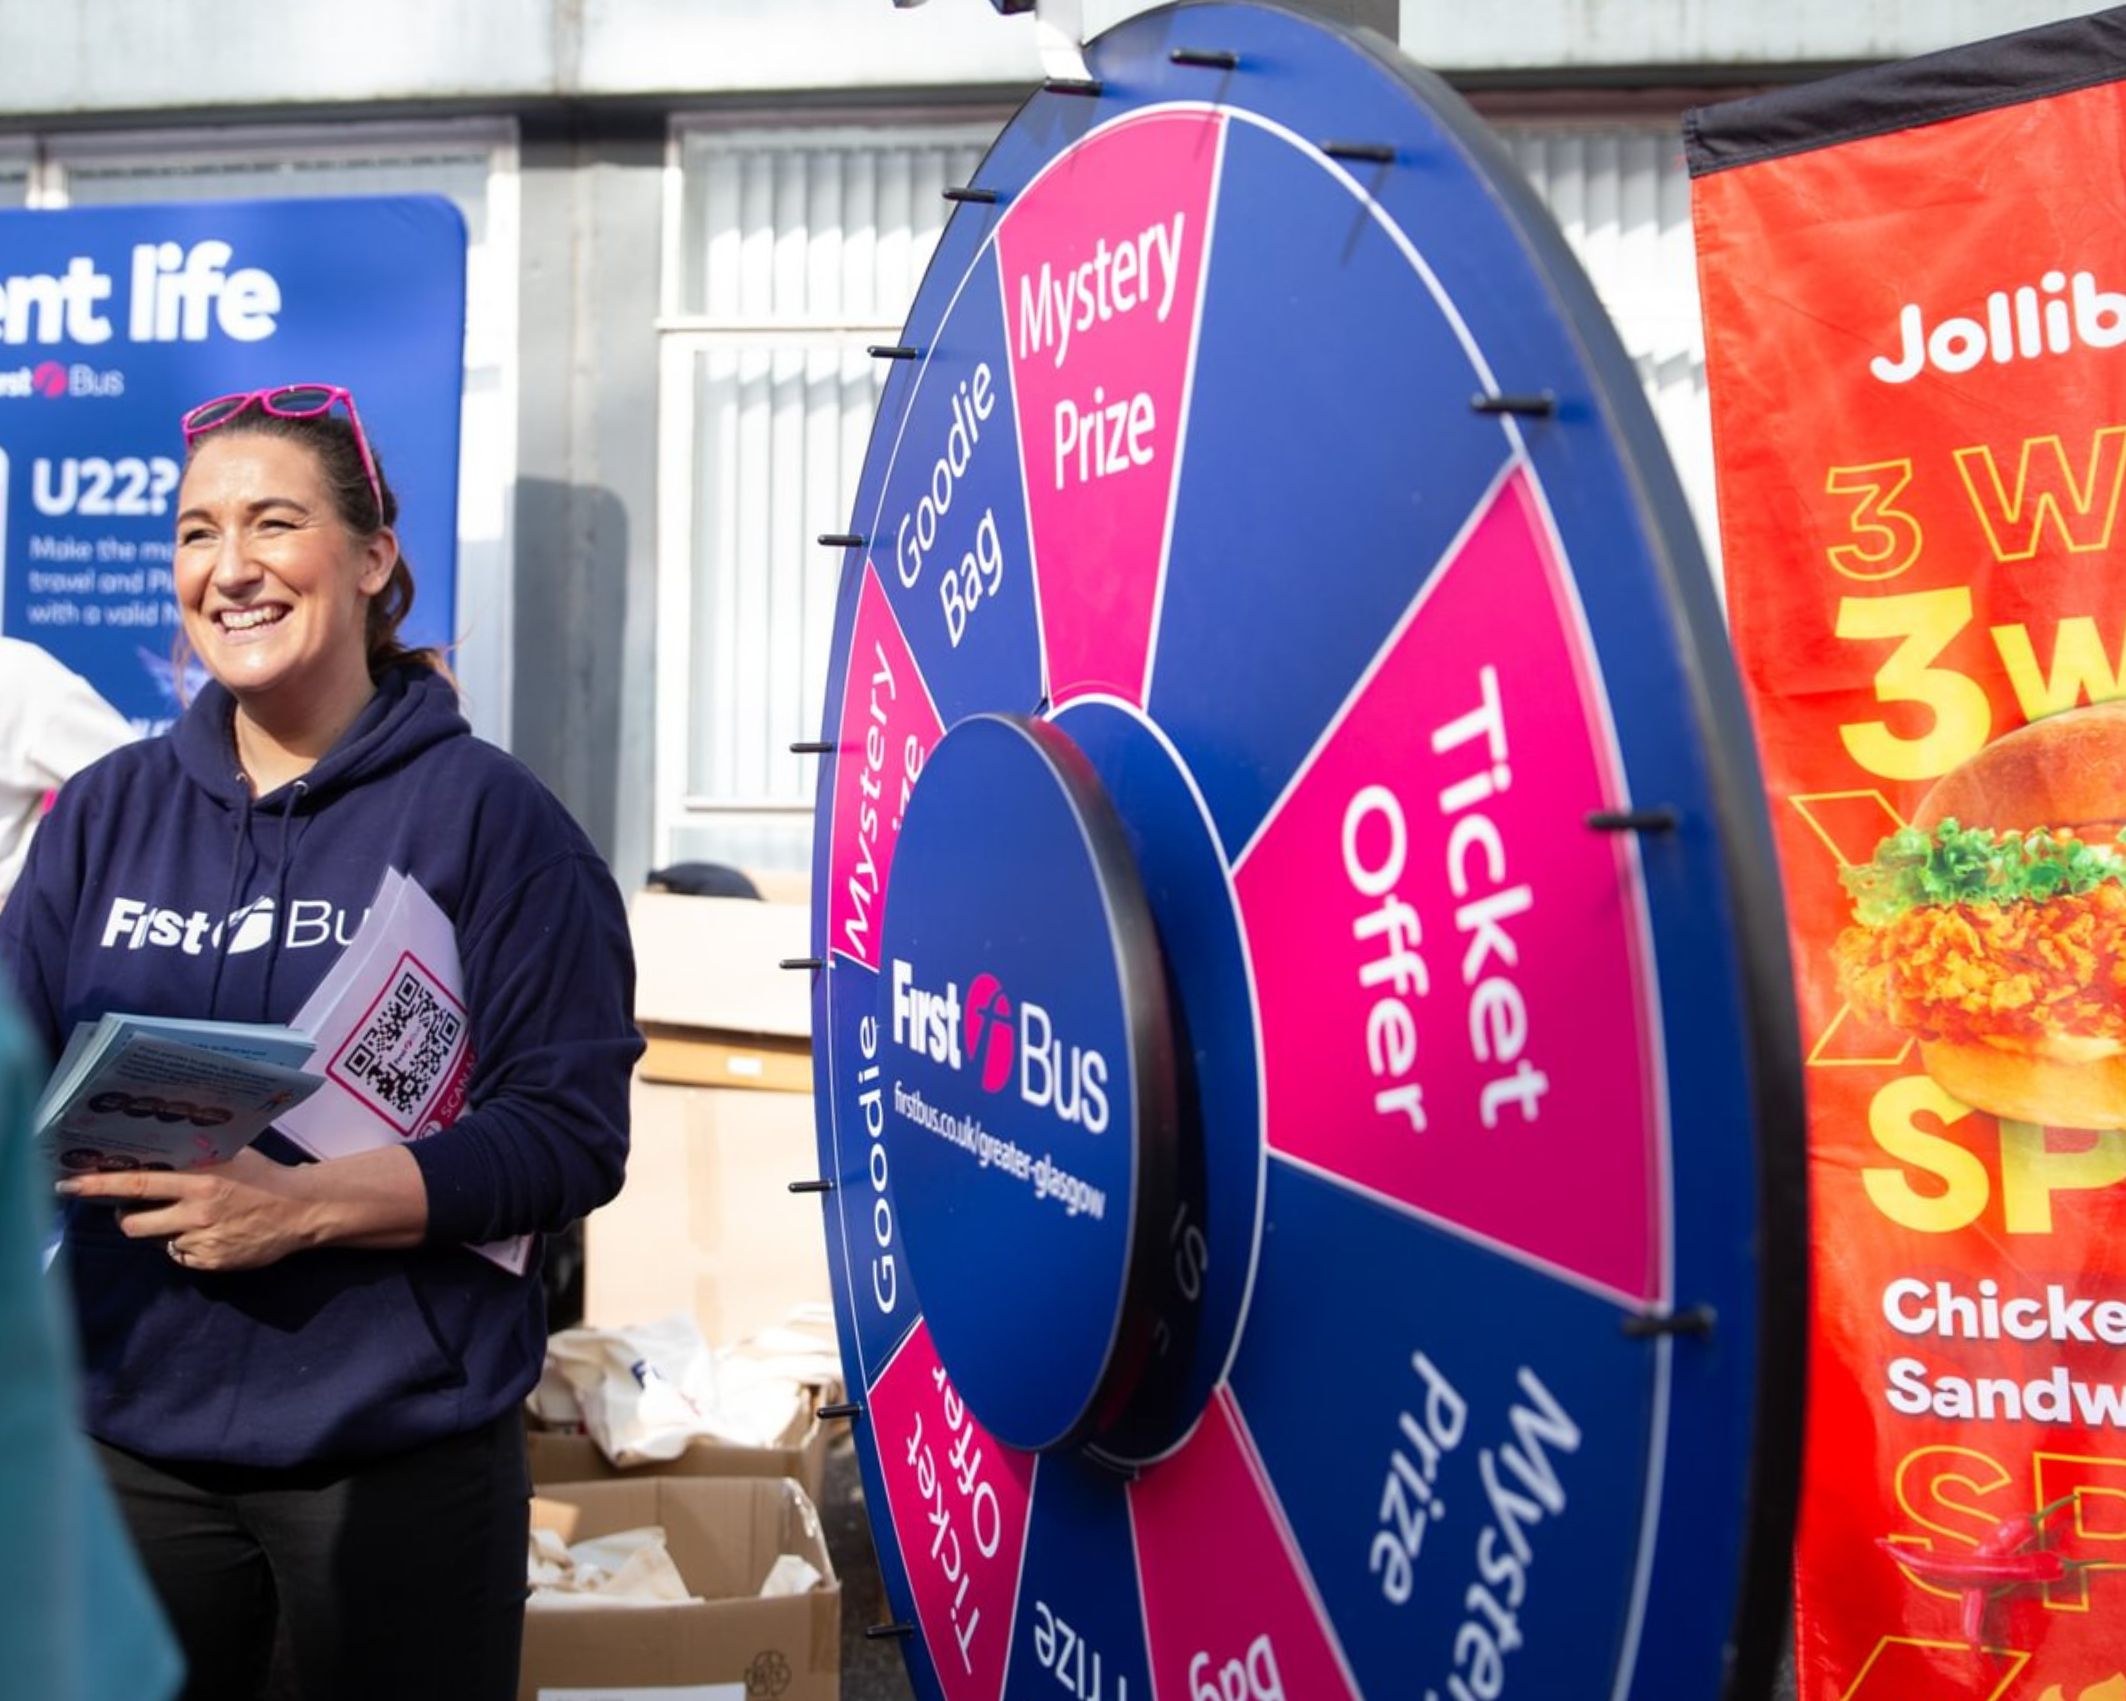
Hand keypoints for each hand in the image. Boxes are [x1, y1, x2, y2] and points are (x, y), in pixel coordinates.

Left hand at [57, 1149, 320, 1272]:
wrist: (302, 1211)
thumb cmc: (264, 1177)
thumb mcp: (231, 1157)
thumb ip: (194, 1158)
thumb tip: (152, 1151)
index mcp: (200, 1181)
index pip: (137, 1183)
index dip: (99, 1186)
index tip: (68, 1185)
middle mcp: (197, 1213)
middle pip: (133, 1224)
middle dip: (126, 1218)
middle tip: (136, 1210)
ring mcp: (203, 1241)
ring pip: (157, 1242)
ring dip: (161, 1232)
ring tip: (185, 1220)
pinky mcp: (211, 1263)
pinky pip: (180, 1256)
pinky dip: (186, 1246)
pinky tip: (210, 1234)